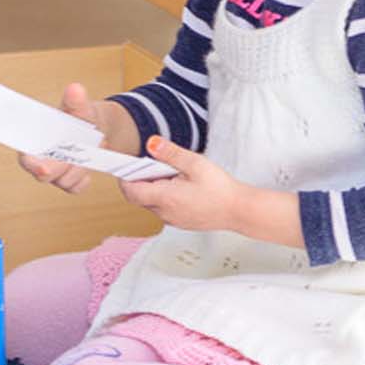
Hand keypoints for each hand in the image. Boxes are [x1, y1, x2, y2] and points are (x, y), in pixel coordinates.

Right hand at [17, 82, 139, 194]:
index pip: (25, 157)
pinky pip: (75, 188)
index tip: (43, 166)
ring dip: (78, 168)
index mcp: (35, 141)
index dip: (31, 164)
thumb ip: (76, 102)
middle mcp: (41, 159)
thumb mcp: (80, 108)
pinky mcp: (68, 181)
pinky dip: (84, 179)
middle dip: (61, 167)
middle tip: (76, 156)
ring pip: (62, 181)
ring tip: (89, 150)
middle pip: (42, 175)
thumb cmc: (80, 118)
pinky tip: (89, 164)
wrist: (97, 129)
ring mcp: (54, 172)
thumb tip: (75, 89)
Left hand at [119, 135, 248, 231]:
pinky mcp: (179, 221)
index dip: (124, 177)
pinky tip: (178, 185)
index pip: (130, 190)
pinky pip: (162, 208)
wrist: (240, 211)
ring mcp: (172, 220)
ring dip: (152, 188)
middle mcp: (164, 212)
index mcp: (165, 198)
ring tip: (169, 173)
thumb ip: (170, 153)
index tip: (125, 164)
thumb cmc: (221, 189)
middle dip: (139, 179)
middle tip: (151, 164)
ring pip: (150, 203)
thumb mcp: (195, 164)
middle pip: (138, 196)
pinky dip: (162, 196)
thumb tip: (151, 143)